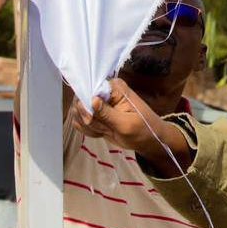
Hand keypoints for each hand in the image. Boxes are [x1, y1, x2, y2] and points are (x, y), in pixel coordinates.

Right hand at [73, 78, 191, 173]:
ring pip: (78, 112)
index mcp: (114, 87)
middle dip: (87, 118)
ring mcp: (98, 103)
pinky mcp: (95, 115)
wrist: (148, 140)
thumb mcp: (127, 124)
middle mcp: (104, 91)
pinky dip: (89, 130)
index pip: (89, 87)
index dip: (85, 104)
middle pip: (80, 100)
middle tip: (103, 128)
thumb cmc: (143, 130)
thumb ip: (107, 113)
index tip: (89, 119)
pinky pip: (81, 121)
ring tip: (106, 130)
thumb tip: (92, 100)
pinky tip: (102, 132)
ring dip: (89, 126)